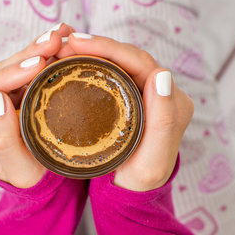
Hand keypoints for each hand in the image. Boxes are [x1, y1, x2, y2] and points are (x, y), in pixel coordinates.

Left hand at [0, 24, 74, 187]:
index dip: (8, 75)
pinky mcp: (14, 93)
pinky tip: (61, 39)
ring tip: (61, 35)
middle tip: (54, 41)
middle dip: (26, 54)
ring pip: (12, 66)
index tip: (38, 65)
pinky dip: (44, 53)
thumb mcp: (19, 169)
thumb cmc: (31, 178)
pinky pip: (27, 69)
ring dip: (37, 49)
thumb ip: (2, 139)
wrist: (44, 179)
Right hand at [64, 33, 193, 191]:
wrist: (134, 192)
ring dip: (92, 51)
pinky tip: (71, 61)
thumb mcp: (152, 160)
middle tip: (64, 42)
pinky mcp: (131, 97)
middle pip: (128, 57)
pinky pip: (111, 73)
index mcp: (172, 100)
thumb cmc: (141, 181)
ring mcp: (146, 92)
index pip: (140, 62)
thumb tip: (162, 74)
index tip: (78, 42)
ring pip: (118, 62)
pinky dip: (91, 64)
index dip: (109, 48)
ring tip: (62, 48)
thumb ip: (163, 120)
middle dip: (96, 45)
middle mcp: (162, 91)